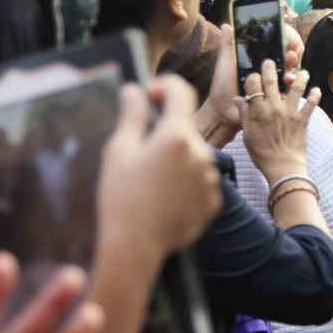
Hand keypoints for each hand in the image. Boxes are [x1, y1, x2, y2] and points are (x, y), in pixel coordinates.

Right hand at [97, 76, 221, 256]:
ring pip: (193, 156)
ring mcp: (210, 178)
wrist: (135, 246)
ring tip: (151, 183)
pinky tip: (164, 198)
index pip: (181, 92)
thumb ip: (132, 115)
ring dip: (176, 160)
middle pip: (184, 129)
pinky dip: (185, 183)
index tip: (150, 96)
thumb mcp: (119, 150)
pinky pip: (200, 181)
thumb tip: (135, 91)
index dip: (164, 87)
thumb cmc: (122, 198)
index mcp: (176, 135)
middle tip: (140, 154)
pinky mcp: (213, 201)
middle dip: (164, 133)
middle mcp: (201, 153)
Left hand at [196, 23, 299, 147]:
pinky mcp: (276, 98)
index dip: (285, 41)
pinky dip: (292, 84)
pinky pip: (289, 91)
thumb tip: (227, 25)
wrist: (222, 112)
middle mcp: (266, 71)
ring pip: (290, 73)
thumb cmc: (222, 87)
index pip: (275, 47)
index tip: (289, 38)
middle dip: (292, 53)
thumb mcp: (225, 64)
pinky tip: (289, 80)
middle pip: (286, 59)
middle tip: (292, 52)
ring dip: (293, 68)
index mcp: (256, 61)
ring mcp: (272, 85)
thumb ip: (227, 45)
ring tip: (289, 67)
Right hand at [236, 60, 320, 185]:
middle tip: (271, 62)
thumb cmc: (262, 153)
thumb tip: (238, 100)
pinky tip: (316, 90)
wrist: (282, 166)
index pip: (253, 84)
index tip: (254, 77)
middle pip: (272, 80)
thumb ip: (244, 115)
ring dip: (300, 77)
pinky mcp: (303, 119)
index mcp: (258, 111)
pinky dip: (315, 96)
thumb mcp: (248, 134)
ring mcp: (290, 112)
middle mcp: (274, 107)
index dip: (253, 77)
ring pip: (296, 88)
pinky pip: (311, 104)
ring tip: (302, 72)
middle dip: (270, 67)